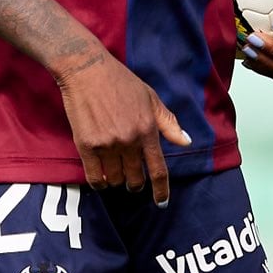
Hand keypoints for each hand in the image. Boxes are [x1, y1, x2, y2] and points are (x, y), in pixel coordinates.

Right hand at [52, 48, 189, 203]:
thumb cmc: (121, 82)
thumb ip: (168, 123)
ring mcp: (107, 144)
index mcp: (147, 130)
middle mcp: (129, 140)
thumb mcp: (151, 98)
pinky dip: (100, 182)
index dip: (161, 190)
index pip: (158, 170)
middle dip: (135, 183)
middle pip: (135, 179)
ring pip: (115, 180)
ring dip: (116, 180)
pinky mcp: (86, 145)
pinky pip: (94, 177)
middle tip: (132, 179)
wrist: (87, 70)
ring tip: (115, 171)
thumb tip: (186, 141)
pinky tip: (101, 178)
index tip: (162, 202)